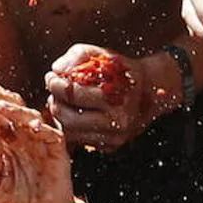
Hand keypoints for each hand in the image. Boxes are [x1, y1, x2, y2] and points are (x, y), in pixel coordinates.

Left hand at [0, 69, 76, 202]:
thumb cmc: (16, 196)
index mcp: (3, 136)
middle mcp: (20, 133)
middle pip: (7, 105)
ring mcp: (39, 140)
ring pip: (28, 115)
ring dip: (14, 109)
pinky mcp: (57, 151)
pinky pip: (51, 135)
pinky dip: (42, 129)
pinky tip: (31, 127)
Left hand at [44, 44, 178, 151]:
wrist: (150, 90)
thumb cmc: (121, 71)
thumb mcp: (102, 54)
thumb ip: (77, 56)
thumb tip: (57, 69)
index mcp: (116, 99)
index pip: (73, 95)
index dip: (55, 84)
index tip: (51, 77)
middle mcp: (118, 123)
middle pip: (67, 118)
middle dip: (55, 101)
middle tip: (55, 89)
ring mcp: (115, 138)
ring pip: (70, 132)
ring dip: (60, 114)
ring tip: (64, 100)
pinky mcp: (111, 147)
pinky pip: (78, 141)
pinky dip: (70, 126)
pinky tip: (74, 111)